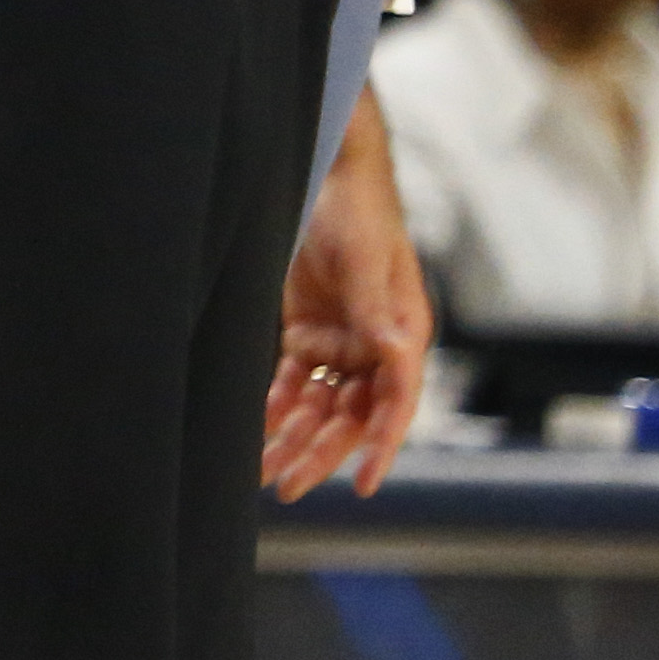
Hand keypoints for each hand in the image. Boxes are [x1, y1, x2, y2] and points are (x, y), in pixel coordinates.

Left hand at [265, 95, 431, 497]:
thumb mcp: (366, 260)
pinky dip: (276, 406)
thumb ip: (375, 310)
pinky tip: (255, 431)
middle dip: (321, 452)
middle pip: (351, 415)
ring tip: (261, 472)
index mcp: (402, 335)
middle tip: (288, 487)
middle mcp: (376, 347)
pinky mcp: (307, 330)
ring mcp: (341, 342)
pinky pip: (293, 381)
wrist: (326, 172)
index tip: (365, 483)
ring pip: (319, 405)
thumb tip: (395, 353)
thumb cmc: (359, 211)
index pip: (396, 403)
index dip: (382, 445)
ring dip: (294, 437)